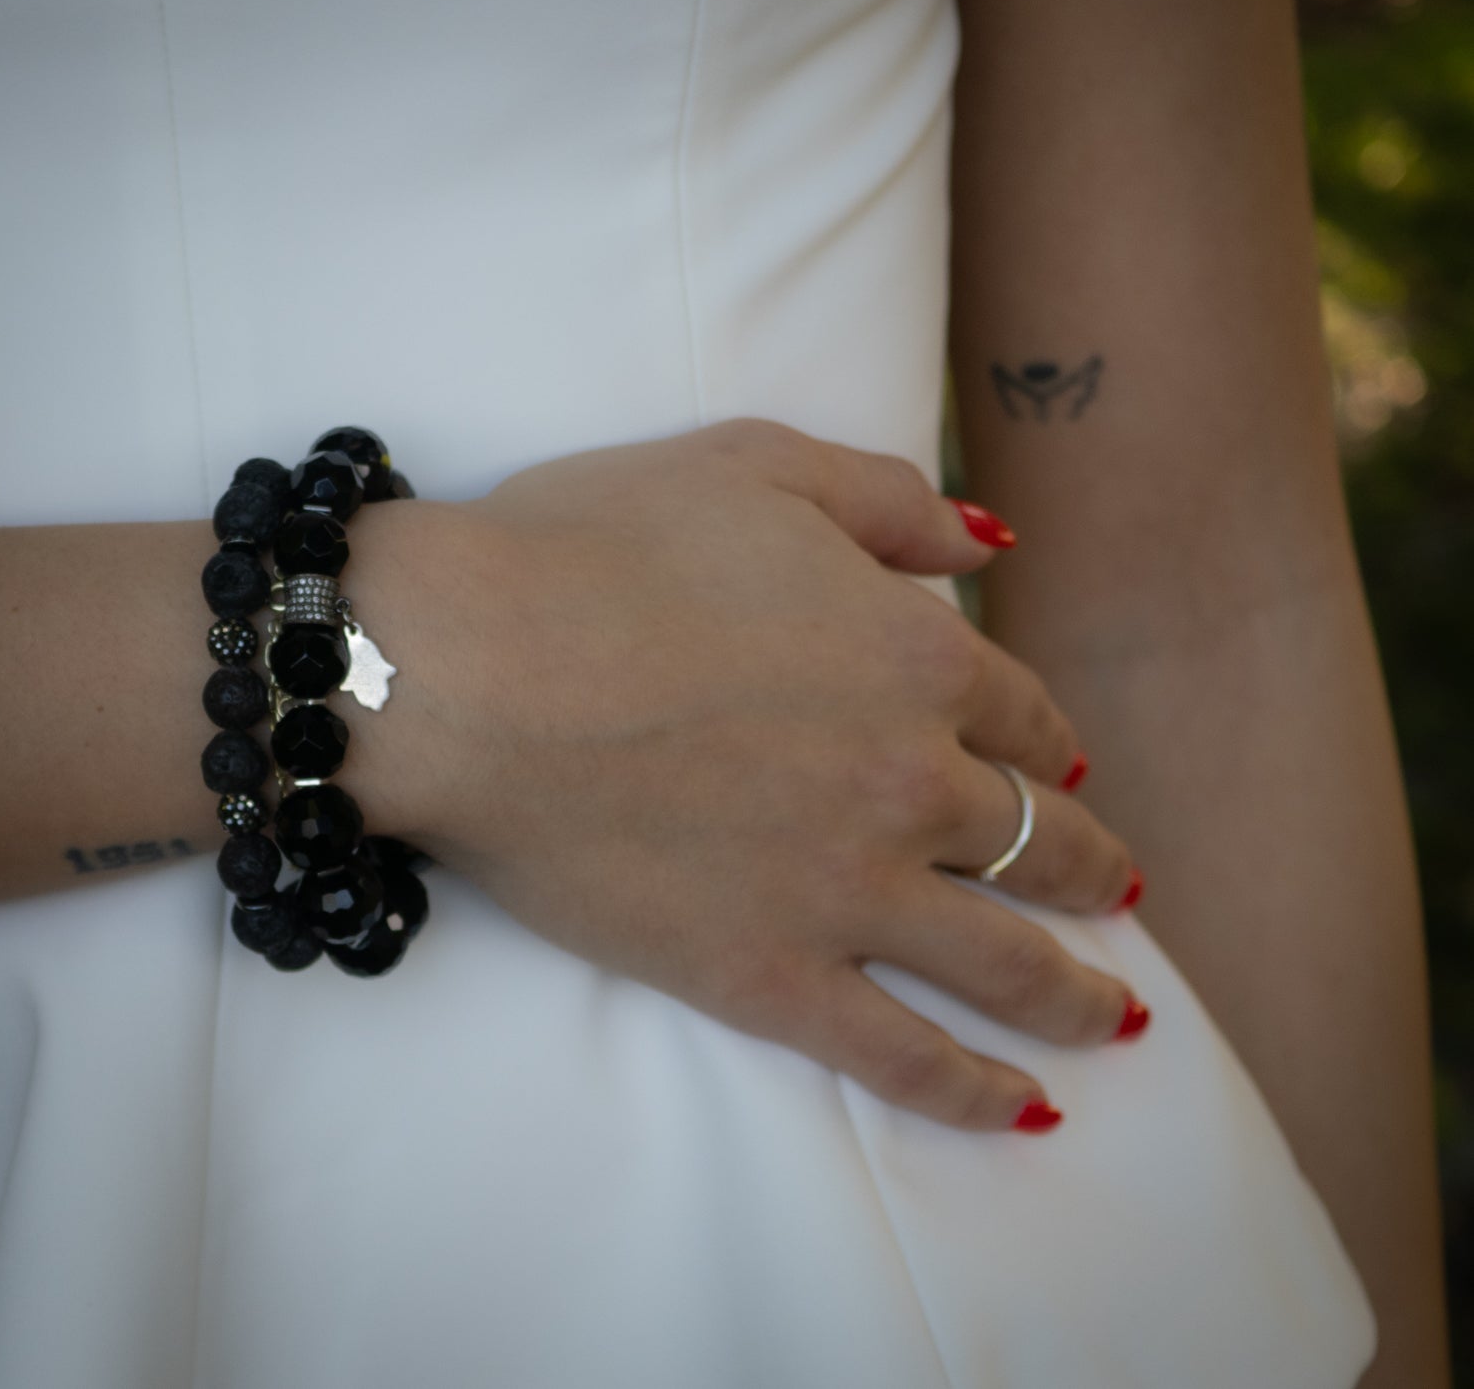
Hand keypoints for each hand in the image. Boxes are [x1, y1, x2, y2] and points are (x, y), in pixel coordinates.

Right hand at [350, 419, 1144, 1130]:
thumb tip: (989, 536)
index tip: (1054, 768)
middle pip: (1037, 839)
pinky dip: (974, 1092)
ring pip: (1002, 960)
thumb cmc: (595, 547)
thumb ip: (889, 500)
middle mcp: (907, 779)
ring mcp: (845, 888)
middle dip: (1086, 867)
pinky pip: (900, 1055)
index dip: (1048, 743)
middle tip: (1112, 890)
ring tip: (1112, 1016)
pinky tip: (1025, 1112)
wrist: (467, 667)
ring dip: (1072, 993)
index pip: (1022, 713)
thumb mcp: (756, 466)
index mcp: (913, 656)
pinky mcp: (767, 975)